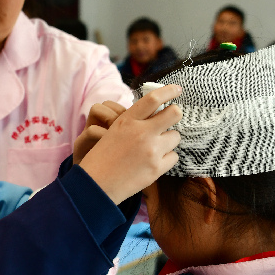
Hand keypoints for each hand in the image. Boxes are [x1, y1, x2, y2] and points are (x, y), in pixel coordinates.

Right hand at [79, 85, 181, 204]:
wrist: (96, 185)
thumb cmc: (102, 158)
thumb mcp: (113, 131)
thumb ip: (134, 121)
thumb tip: (156, 111)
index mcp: (127, 120)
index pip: (153, 99)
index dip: (169, 91)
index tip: (177, 89)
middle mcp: (141, 133)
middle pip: (174, 113)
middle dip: (175, 114)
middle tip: (170, 120)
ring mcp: (151, 151)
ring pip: (175, 136)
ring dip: (168, 139)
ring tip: (155, 146)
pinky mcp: (157, 168)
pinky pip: (174, 156)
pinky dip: (167, 158)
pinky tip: (153, 161)